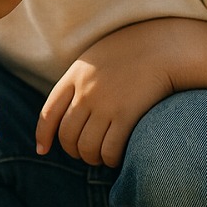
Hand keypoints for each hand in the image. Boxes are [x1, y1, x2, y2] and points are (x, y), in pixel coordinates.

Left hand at [36, 21, 180, 166]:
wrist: (163, 47)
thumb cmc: (131, 53)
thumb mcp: (95, 59)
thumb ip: (78, 81)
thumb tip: (68, 109)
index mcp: (74, 77)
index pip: (48, 113)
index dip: (43, 136)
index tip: (42, 150)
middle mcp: (85, 92)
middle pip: (67, 135)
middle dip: (72, 151)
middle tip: (83, 154)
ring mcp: (104, 104)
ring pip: (86, 146)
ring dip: (91, 158)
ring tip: (99, 158)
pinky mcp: (126, 115)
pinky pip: (110, 148)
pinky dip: (110, 159)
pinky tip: (115, 158)